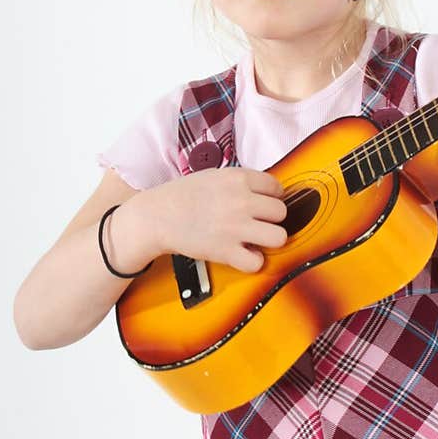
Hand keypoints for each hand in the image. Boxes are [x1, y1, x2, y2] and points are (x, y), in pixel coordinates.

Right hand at [151, 167, 288, 270]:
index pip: (277, 188)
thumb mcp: (215, 176)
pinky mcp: (226, 251)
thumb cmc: (183, 195)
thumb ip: (241, 182)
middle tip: (257, 222)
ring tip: (255, 239)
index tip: (264, 204)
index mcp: (238, 178)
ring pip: (279, 237)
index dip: (272, 197)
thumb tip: (267, 193)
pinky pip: (257, 262)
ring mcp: (235, 227)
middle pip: (281, 212)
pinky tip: (243, 254)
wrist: (157, 216)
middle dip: (271, 218)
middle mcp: (241, 201)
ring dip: (269, 240)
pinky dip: (253, 262)